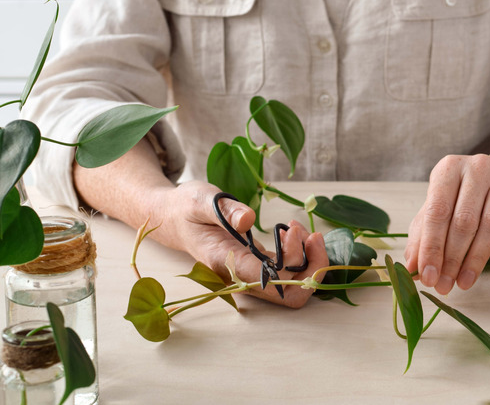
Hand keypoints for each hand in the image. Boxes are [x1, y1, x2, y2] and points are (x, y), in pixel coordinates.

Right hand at [150, 181, 328, 307]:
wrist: (172, 217)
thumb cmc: (185, 208)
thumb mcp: (202, 200)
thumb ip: (225, 209)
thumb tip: (249, 219)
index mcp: (228, 264)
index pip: (273, 281)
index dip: (294, 262)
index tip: (292, 230)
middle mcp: (242, 276)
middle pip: (291, 293)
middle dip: (313, 268)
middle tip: (313, 235)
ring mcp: (251, 274)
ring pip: (294, 285)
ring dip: (310, 259)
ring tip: (300, 227)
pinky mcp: (257, 266)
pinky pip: (288, 272)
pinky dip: (302, 254)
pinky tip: (294, 230)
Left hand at [404, 154, 489, 294]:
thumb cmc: (459, 197)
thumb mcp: (437, 209)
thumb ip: (422, 235)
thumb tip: (411, 268)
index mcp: (449, 168)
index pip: (437, 211)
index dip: (431, 247)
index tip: (428, 276)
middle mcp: (478, 168)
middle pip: (464, 220)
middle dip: (452, 258)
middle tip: (445, 285)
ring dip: (477, 257)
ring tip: (464, 282)